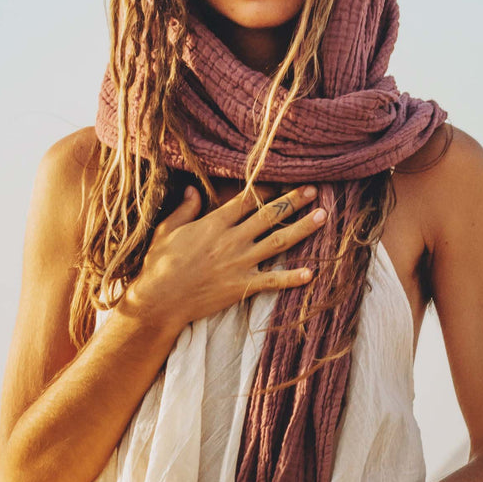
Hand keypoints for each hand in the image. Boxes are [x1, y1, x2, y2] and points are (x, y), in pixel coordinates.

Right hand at [126, 184, 325, 330]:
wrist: (159, 300)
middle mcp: (232, 239)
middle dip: (294, 201)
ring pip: (278, 241)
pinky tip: (311, 273)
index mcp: (215, 223)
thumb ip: (185, 209)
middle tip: (313, 190)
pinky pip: (273, 281)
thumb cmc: (159, 265)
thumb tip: (193, 189)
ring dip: (303, 229)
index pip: (248, 199)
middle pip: (269, 215)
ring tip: (323, 217)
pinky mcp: (242, 286)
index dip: (268, 188)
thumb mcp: (167, 230)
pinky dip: (292, 278)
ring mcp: (240, 263)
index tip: (283, 181)